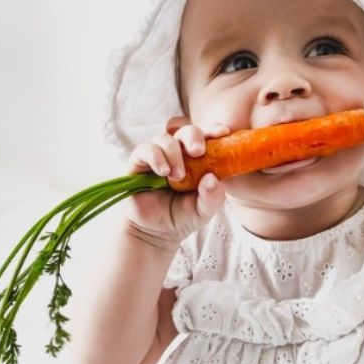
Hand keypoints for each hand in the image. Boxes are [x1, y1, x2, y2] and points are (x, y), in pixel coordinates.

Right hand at [124, 118, 230, 246]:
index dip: (214, 130)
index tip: (224, 132)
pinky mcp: (138, 163)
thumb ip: (212, 197)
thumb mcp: (204, 211)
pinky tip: (163, 172)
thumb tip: (212, 179)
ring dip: (174, 153)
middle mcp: (178, 153)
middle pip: (185, 131)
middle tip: (199, 151)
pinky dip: (156, 157)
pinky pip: (145, 149)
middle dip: (193, 136)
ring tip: (178, 176)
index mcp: (197, 159)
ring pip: (165, 138)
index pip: (206, 137)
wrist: (157, 233)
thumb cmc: (182, 216)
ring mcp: (158, 156)